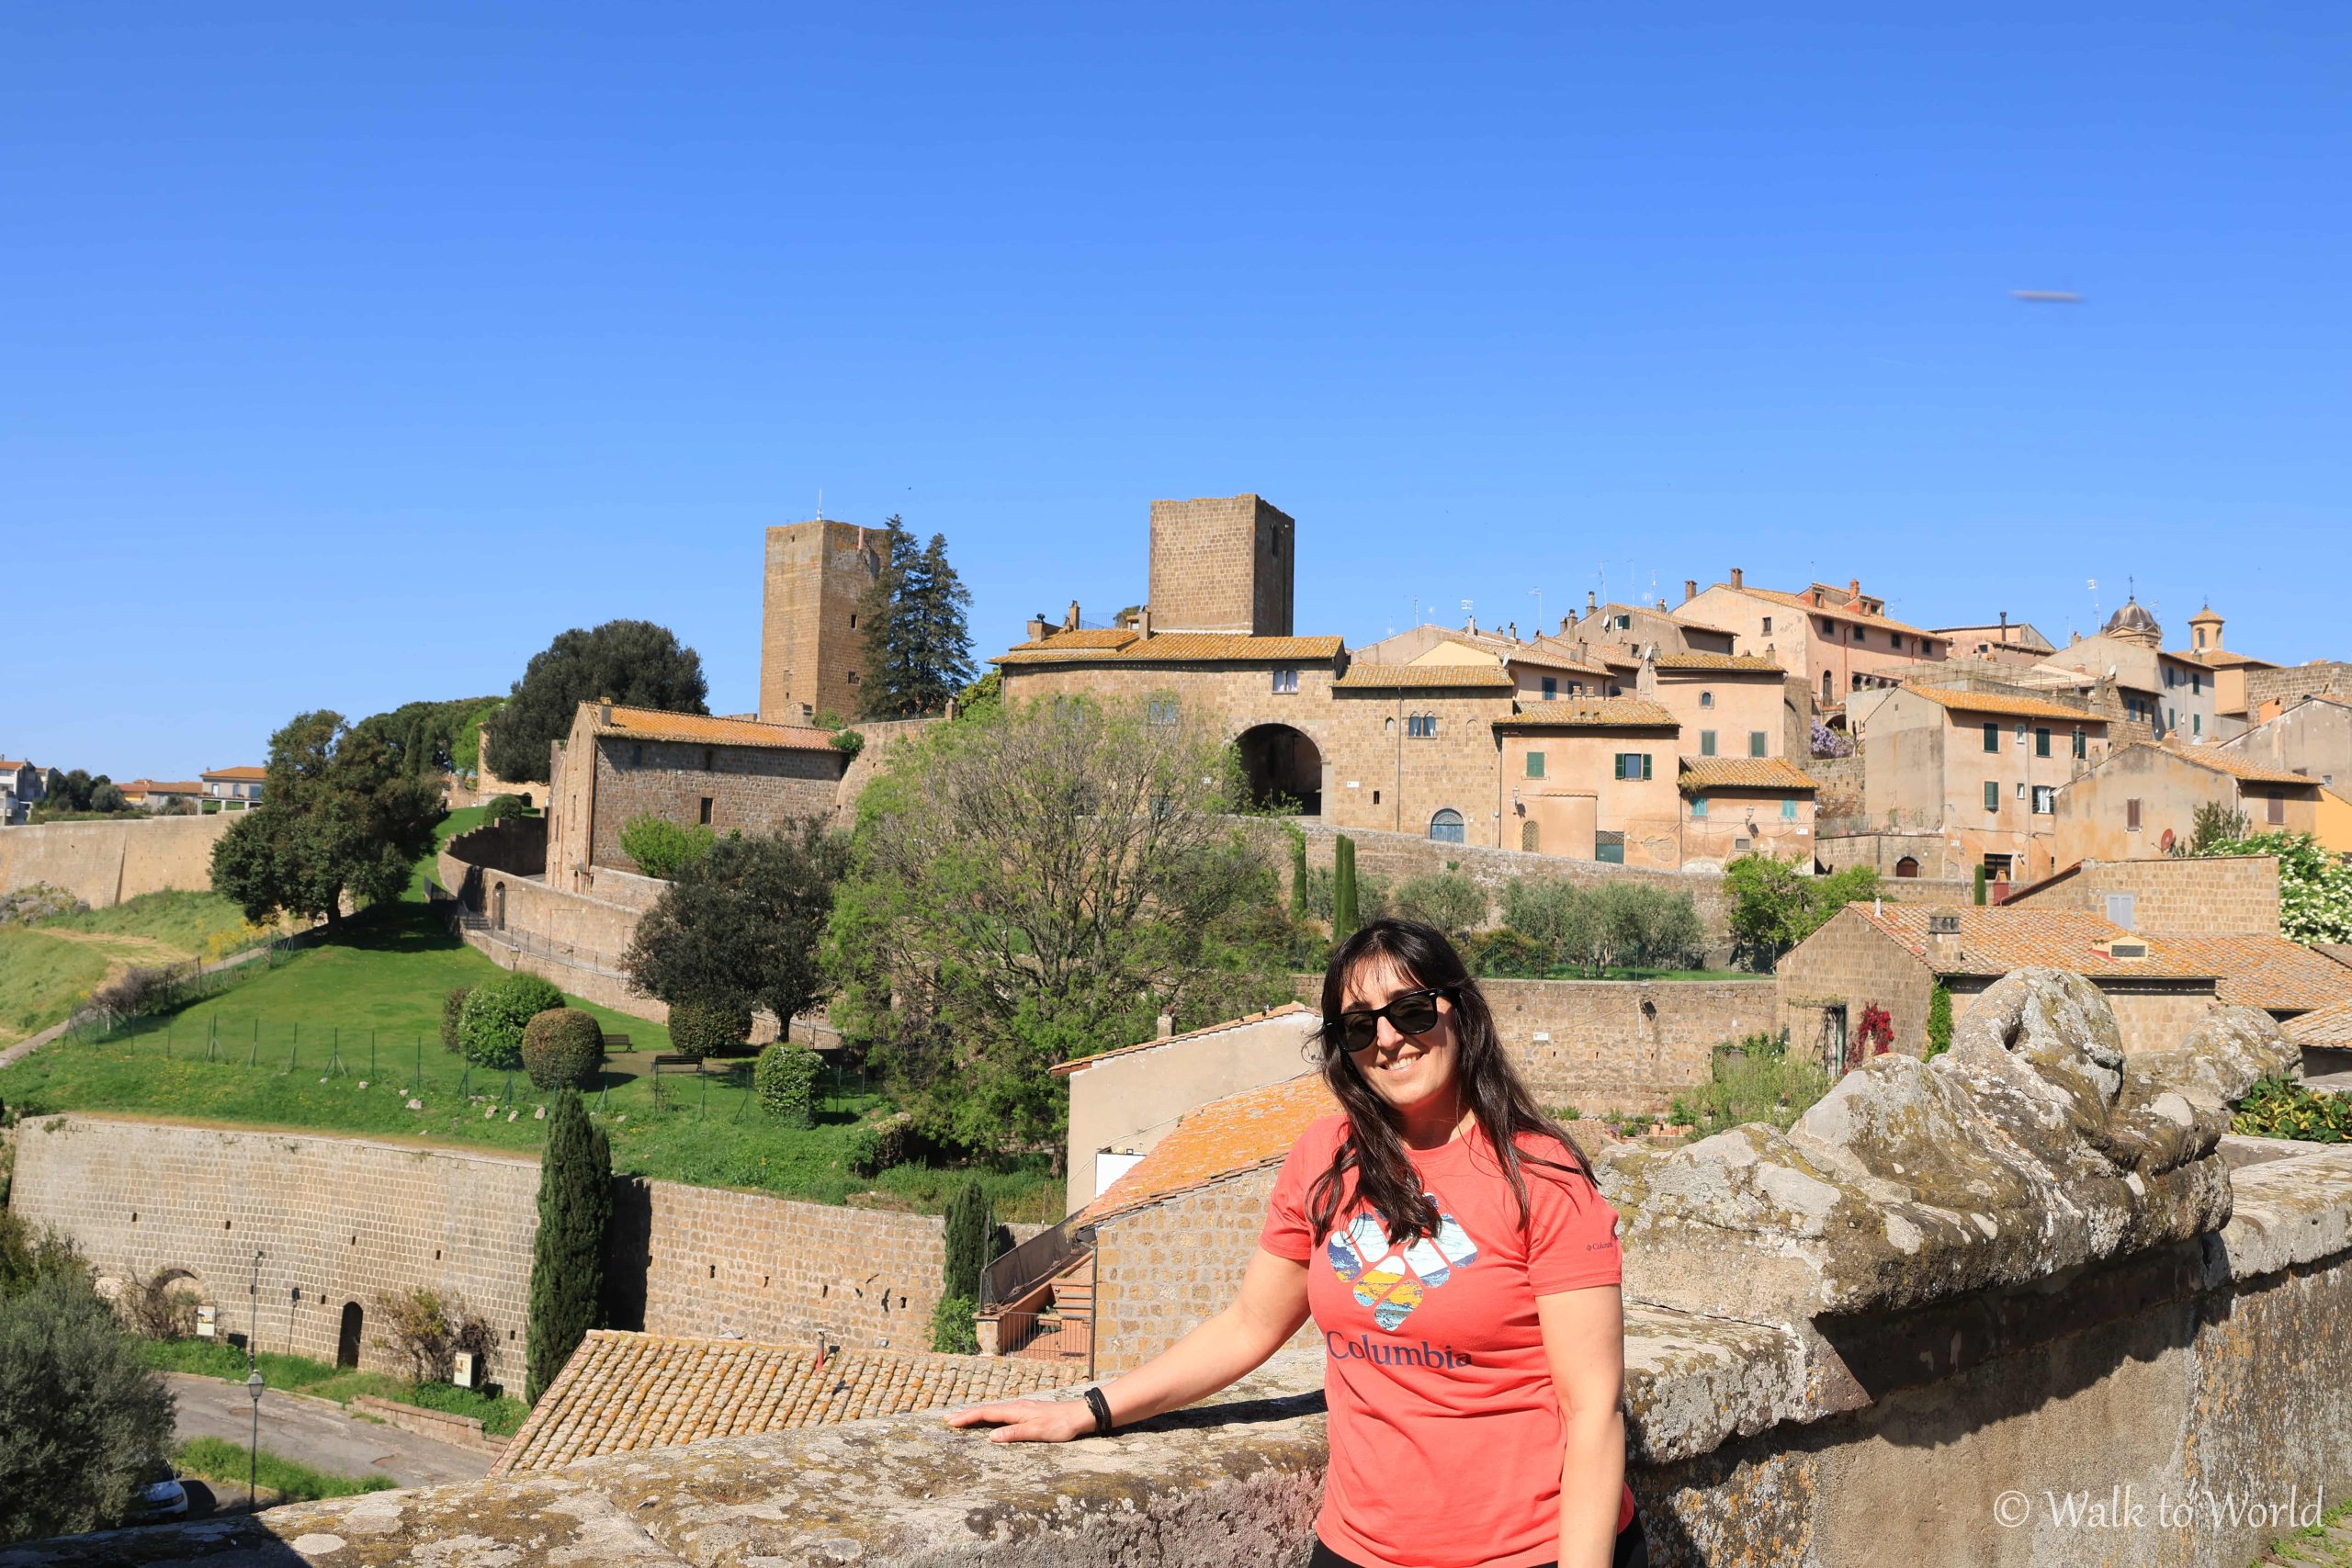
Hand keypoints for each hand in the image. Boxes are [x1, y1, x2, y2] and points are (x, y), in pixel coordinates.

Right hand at [944, 1396, 1096, 1443]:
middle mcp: (1016, 1406)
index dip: (967, 1418)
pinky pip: (1001, 1412)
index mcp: (1015, 1411)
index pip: (986, 1414)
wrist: (1079, 1415)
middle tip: (947, 1419)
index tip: (951, 1422)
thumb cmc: (1060, 1425)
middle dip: (966, 1414)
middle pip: (986, 1410)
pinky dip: (988, 1415)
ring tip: (961, 1418)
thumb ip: (1014, 1434)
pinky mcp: (1026, 1412)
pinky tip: (988, 1419)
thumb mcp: (1037, 1432)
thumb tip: (990, 1437)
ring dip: (976, 1414)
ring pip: (993, 1410)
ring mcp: (1021, 1408)